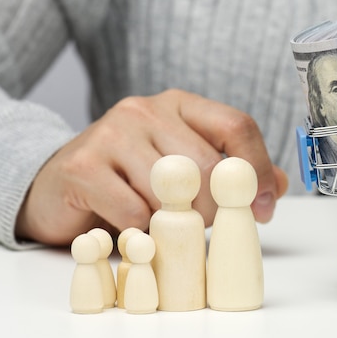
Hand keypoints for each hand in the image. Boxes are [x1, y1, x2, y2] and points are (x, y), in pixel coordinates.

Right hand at [15, 89, 288, 244]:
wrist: (60, 185)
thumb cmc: (130, 179)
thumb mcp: (184, 166)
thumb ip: (231, 174)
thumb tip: (276, 185)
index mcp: (179, 106)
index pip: (236, 125)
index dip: (258, 168)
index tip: (263, 205)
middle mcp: (145, 111)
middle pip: (207, 163)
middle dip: (213, 207)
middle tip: (203, 225)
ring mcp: (111, 133)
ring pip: (171, 190)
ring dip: (175, 222)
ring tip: (162, 225)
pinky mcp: (83, 165)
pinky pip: (134, 211)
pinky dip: (142, 231)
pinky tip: (133, 228)